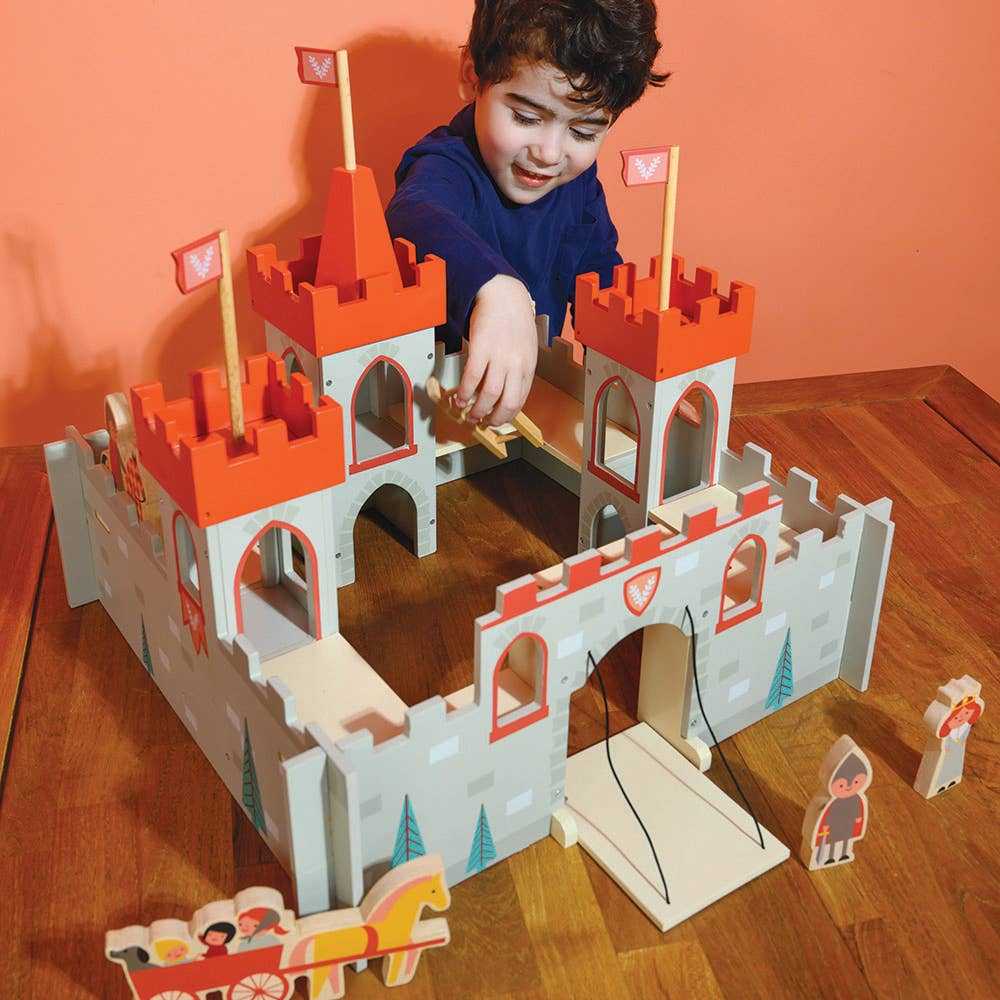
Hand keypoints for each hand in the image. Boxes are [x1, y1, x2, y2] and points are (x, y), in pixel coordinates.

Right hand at [456, 274, 536, 426]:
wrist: (504, 295)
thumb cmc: (515, 320)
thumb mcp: (527, 348)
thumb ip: (519, 369)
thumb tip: (506, 390)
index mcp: (528, 366)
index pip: (520, 400)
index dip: (507, 415)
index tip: (497, 421)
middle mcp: (516, 364)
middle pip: (508, 403)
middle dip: (494, 419)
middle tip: (483, 422)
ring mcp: (499, 357)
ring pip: (489, 395)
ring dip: (477, 410)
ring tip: (469, 414)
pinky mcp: (481, 349)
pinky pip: (471, 378)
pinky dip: (464, 392)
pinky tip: (459, 398)